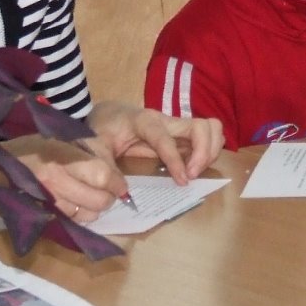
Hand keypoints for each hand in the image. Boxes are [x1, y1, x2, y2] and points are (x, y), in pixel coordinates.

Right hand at [0, 138, 127, 223]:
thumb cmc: (22, 148)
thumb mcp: (52, 138)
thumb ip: (79, 150)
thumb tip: (109, 167)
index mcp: (59, 153)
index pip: (101, 172)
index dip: (116, 182)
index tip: (120, 185)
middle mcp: (54, 176)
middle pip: (98, 198)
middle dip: (108, 199)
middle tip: (110, 195)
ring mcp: (46, 196)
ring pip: (86, 213)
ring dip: (95, 211)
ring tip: (94, 202)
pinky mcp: (39, 210)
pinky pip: (69, 219)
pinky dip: (78, 217)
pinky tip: (75, 208)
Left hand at [87, 101, 223, 184]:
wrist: (106, 114)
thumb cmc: (101, 128)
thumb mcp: (95, 146)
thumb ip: (105, 167)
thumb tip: (122, 191)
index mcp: (144, 121)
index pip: (166, 139)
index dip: (176, 160)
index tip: (182, 181)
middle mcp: (165, 120)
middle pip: (201, 126)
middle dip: (204, 153)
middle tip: (191, 176)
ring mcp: (176, 126)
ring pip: (210, 129)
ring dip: (210, 152)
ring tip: (195, 173)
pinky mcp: (180, 135)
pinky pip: (205, 138)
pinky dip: (208, 153)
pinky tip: (194, 169)